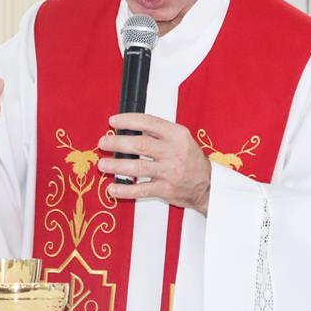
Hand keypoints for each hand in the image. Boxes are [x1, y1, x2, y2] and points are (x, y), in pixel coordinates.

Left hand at [96, 113, 211, 214]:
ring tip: (103, 165)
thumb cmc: (190, 159)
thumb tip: (129, 126)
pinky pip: (142, 190)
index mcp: (177, 135)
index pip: (149, 122)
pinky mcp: (166, 189)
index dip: (128, 120)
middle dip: (117, 143)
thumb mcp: (181, 139)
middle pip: (140, 145)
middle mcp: (173, 152)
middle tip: (103, 143)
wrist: (207, 185)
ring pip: (138, 167)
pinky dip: (125, 190)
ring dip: (116, 166)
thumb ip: (159, 132)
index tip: (113, 122)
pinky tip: (113, 189)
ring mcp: (169, 172)